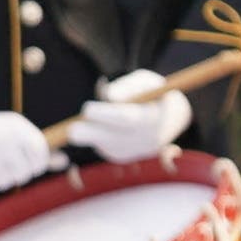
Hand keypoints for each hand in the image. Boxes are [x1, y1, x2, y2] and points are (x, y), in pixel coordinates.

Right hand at [0, 102, 60, 195]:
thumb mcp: (19, 131)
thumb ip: (41, 148)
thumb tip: (65, 162)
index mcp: (15, 127)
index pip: (40, 156)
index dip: (38, 162)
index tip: (31, 159)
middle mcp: (1, 141)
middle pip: (26, 172)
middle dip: (22, 171)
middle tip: (11, 161)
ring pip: (11, 182)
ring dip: (6, 176)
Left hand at [74, 69, 193, 162]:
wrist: (169, 119)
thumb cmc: (151, 94)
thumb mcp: (144, 82)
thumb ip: (127, 85)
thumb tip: (108, 94)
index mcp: (154, 118)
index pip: (126, 119)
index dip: (105, 115)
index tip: (86, 109)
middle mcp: (146, 140)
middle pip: (113, 141)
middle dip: (90, 135)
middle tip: (71, 130)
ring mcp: (136, 152)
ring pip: (104, 145)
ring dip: (91, 132)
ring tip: (92, 117)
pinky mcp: (123, 157)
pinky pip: (103, 147)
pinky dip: (96, 136)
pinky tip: (102, 126)